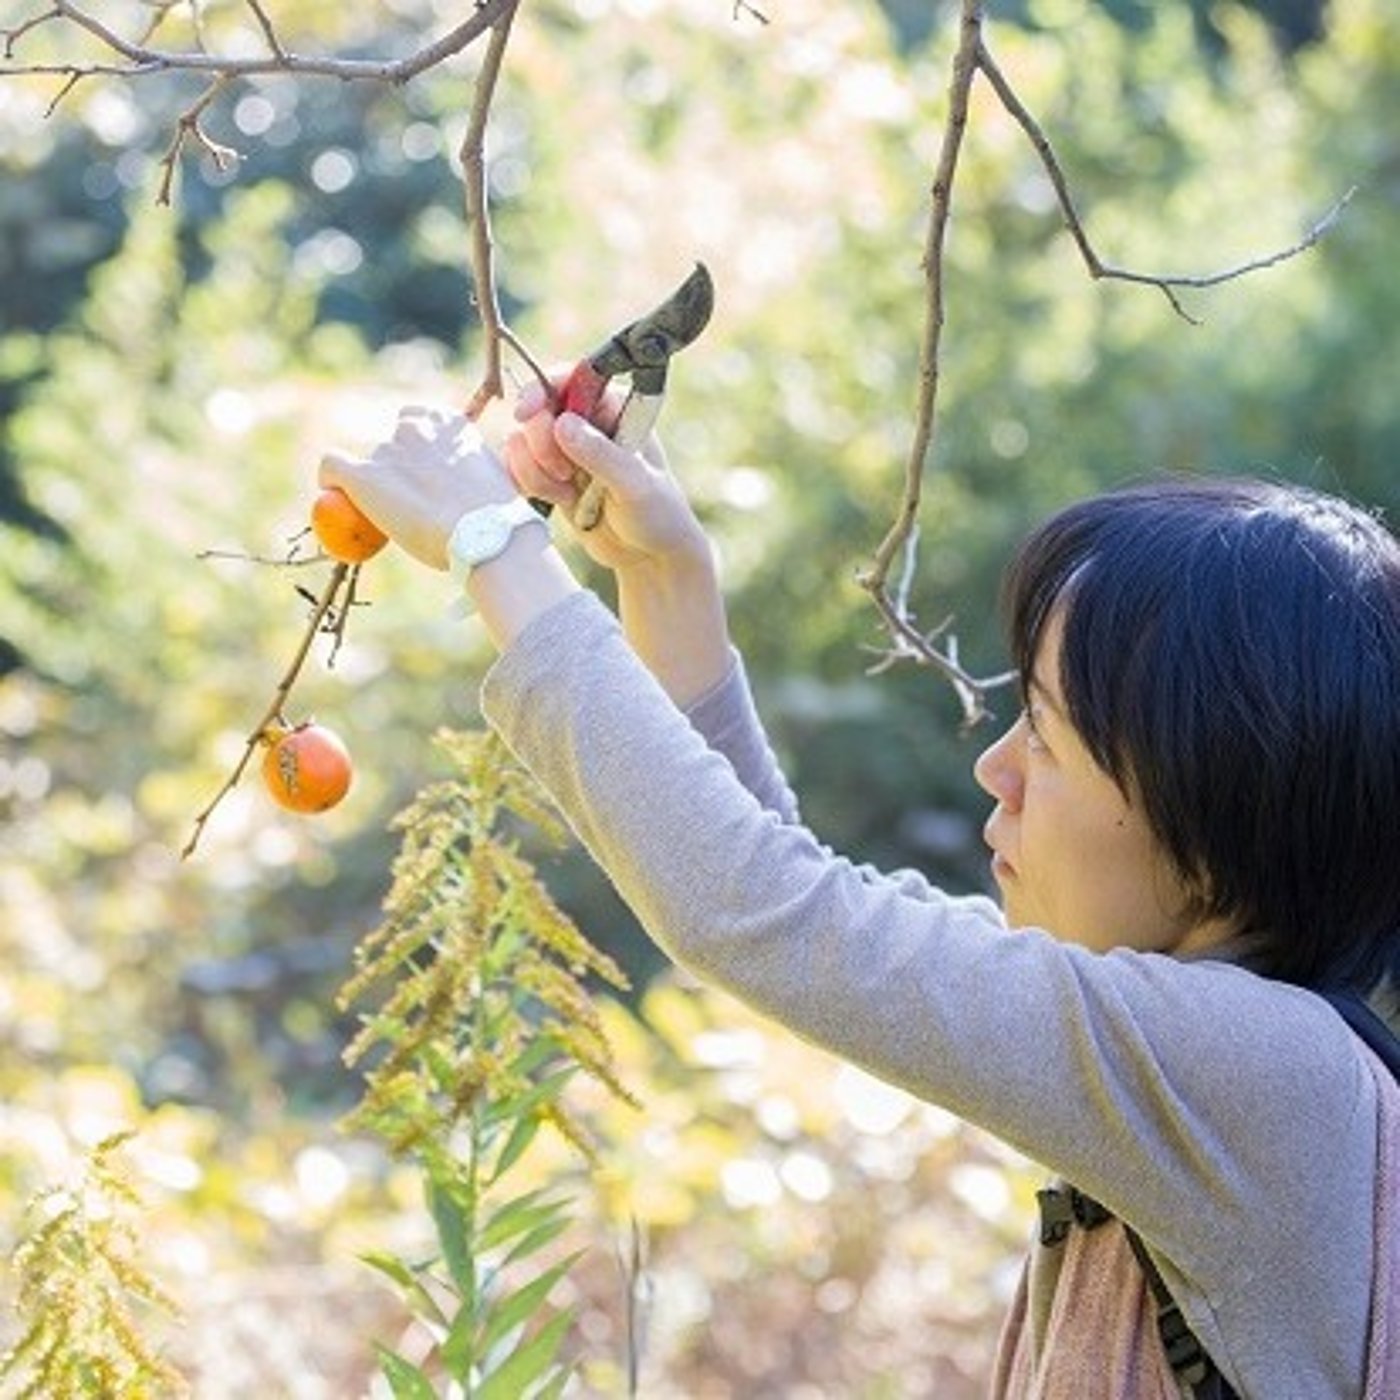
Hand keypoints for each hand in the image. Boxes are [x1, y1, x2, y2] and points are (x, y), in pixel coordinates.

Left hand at [319, 406, 514, 570]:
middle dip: (395, 472)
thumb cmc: (497, 521)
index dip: (412, 451)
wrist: (487, 536)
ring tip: (392, 524)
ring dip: (375, 488)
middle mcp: (416, 427)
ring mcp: (388, 450)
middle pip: (392, 445)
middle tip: (408, 507)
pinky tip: (335, 498)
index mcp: (449, 423)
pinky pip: (331, 467)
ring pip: (369, 466)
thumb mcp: (491, 481)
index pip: (416, 422)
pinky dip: (330, 482)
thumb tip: (463, 493)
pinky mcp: (362, 475)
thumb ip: (471, 474)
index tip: (416, 475)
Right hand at [503, 378, 711, 578]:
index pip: (571, 378)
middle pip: (537, 410)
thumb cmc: (657, 515)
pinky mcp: (549, 475)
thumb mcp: (635, 485)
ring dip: (536, 471)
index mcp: (616, 408)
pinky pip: (516, 467)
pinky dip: (526, 485)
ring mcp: (565, 449)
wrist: (649, 556)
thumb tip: (562, 423)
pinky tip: (559, 501)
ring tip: (569, 495)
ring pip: (521, 441)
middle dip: (541, 444)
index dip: (541, 389)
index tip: (526, 413)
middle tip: (565, 474)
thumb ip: (600, 455)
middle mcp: (587, 421)